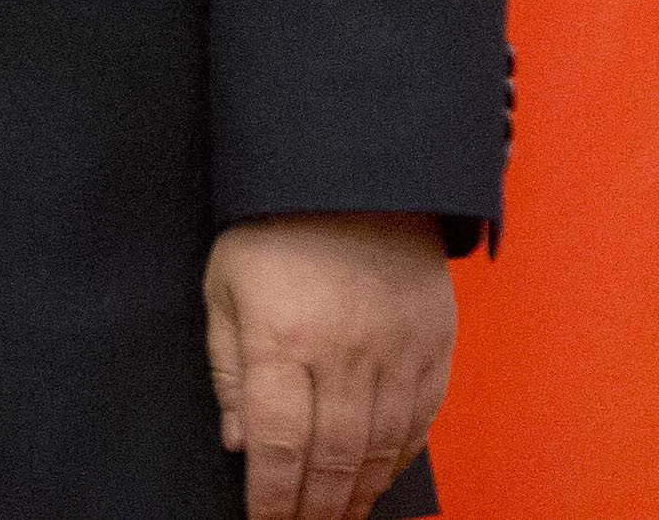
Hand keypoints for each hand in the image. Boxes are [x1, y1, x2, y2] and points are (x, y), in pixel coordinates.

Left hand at [205, 213, 453, 519]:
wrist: (351, 173)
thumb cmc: (273, 226)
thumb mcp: (224, 285)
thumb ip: (228, 367)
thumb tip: (240, 444)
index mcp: (282, 337)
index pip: (278, 444)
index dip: (272, 497)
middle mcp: (344, 353)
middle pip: (333, 458)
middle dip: (315, 507)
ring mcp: (396, 351)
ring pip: (381, 448)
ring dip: (358, 494)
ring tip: (337, 517)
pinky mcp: (434, 345)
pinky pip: (421, 421)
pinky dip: (399, 459)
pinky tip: (379, 478)